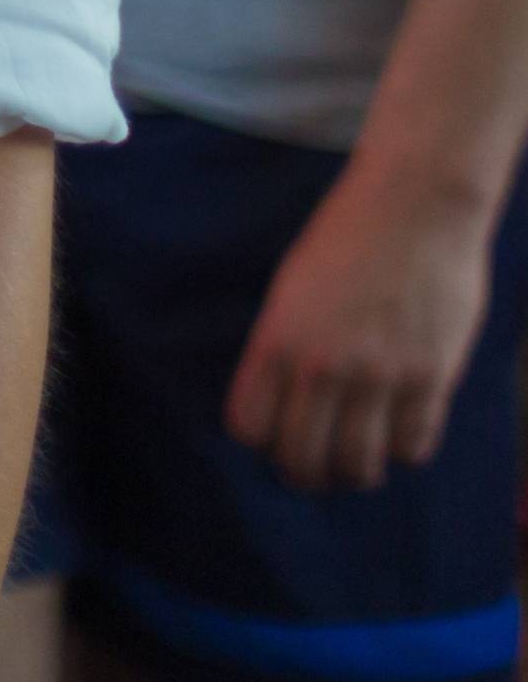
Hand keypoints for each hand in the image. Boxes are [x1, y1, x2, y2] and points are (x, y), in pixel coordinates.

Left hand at [227, 157, 502, 489]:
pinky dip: (404, 451)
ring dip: (356, 473)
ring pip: (360, 463)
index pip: (250, 425)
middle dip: (305, 473)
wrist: (413, 207)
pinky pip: (414, 445)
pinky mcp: (431, 377)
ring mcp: (380, 375)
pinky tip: (399, 436)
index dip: (260, 440)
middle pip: (302, 458)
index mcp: (276, 340)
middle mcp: (322, 365)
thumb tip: (287, 401)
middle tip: (315, 471)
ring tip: (358, 466)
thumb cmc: (346, 240)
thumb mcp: (292, 290)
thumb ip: (287, 347)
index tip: (273, 438)